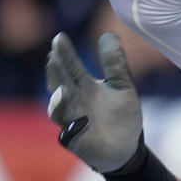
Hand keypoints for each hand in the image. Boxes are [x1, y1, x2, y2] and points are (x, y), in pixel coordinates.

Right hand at [45, 32, 142, 173]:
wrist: (127, 147)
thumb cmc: (120, 114)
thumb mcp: (122, 85)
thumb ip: (114, 63)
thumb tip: (109, 34)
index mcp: (84, 87)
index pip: (71, 67)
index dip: (65, 54)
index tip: (59, 38)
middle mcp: (74, 102)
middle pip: (61, 84)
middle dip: (57, 72)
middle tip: (53, 55)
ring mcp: (73, 122)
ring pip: (59, 110)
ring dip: (59, 101)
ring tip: (63, 89)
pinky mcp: (77, 141)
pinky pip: (68, 135)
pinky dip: (69, 129)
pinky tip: (74, 122)